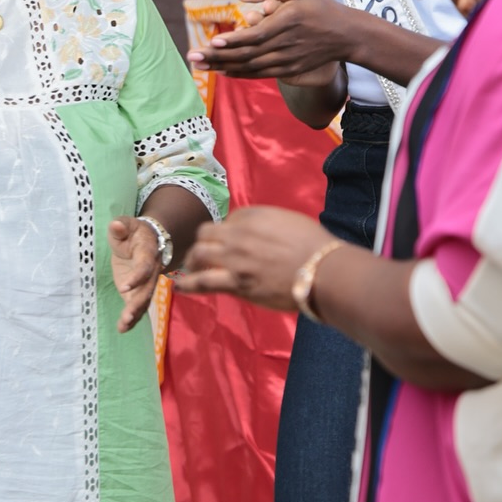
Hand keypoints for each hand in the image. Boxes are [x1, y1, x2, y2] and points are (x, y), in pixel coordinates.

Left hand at [109, 216, 162, 332]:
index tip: (124, 287)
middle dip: (138, 303)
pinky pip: (138, 306)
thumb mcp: (126, 224)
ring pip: (144, 300)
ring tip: (124, 325)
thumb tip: (116, 226)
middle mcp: (152, 271)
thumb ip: (121, 226)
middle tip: (127, 316)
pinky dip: (131, 318)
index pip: (145, 267)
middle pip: (147, 289)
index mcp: (148, 253)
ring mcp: (147, 283)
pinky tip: (122, 328)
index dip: (137, 277)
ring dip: (135, 314)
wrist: (148, 240)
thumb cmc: (133, 232)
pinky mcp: (139, 291)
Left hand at [174, 207, 333, 312]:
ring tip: (191, 268)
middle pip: (206, 232)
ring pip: (198, 253)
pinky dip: (187, 284)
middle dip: (203, 242)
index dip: (227, 231)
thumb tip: (261, 235)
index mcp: (254, 215)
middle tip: (203, 253)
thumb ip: (269, 225)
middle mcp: (239, 233)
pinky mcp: (235, 283)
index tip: (230, 241)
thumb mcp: (291, 222)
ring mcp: (234, 258)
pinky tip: (179, 286)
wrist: (322, 269)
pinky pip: (202, 281)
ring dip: (192, 260)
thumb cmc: (316, 246)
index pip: (229, 219)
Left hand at [185, 0, 359, 82]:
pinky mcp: (289, 70)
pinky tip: (223, 72)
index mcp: (287, 23)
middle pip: (247, 55)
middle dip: (217, 57)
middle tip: (192, 57)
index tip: (213, 41)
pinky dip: (240, 74)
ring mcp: (287, 61)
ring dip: (223, 67)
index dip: (233, 41)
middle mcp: (285, 45)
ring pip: (250, 67)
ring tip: (199, 66)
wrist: (347, 36)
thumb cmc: (321, 8)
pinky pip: (260, 74)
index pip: (255, 35)